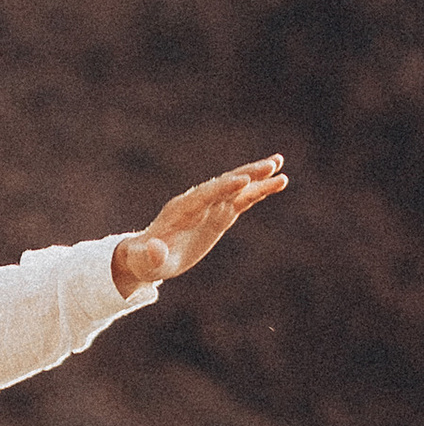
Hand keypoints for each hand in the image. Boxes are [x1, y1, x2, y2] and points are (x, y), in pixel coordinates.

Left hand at [112, 155, 286, 295]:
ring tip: (280, 165)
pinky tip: (277, 182)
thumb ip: (152, 255)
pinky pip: (241, 200)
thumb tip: (154, 249)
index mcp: (180, 210)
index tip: (242, 180)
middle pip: (224, 184)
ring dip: (257, 178)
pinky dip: (258, 191)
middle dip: (246, 175)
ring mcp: (210, 207)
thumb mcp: (147, 261)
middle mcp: (197, 203)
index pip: (205, 195)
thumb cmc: (146, 260)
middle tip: (271, 165)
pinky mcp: (220, 215)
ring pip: (236, 189)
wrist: (148, 256)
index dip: (223, 187)